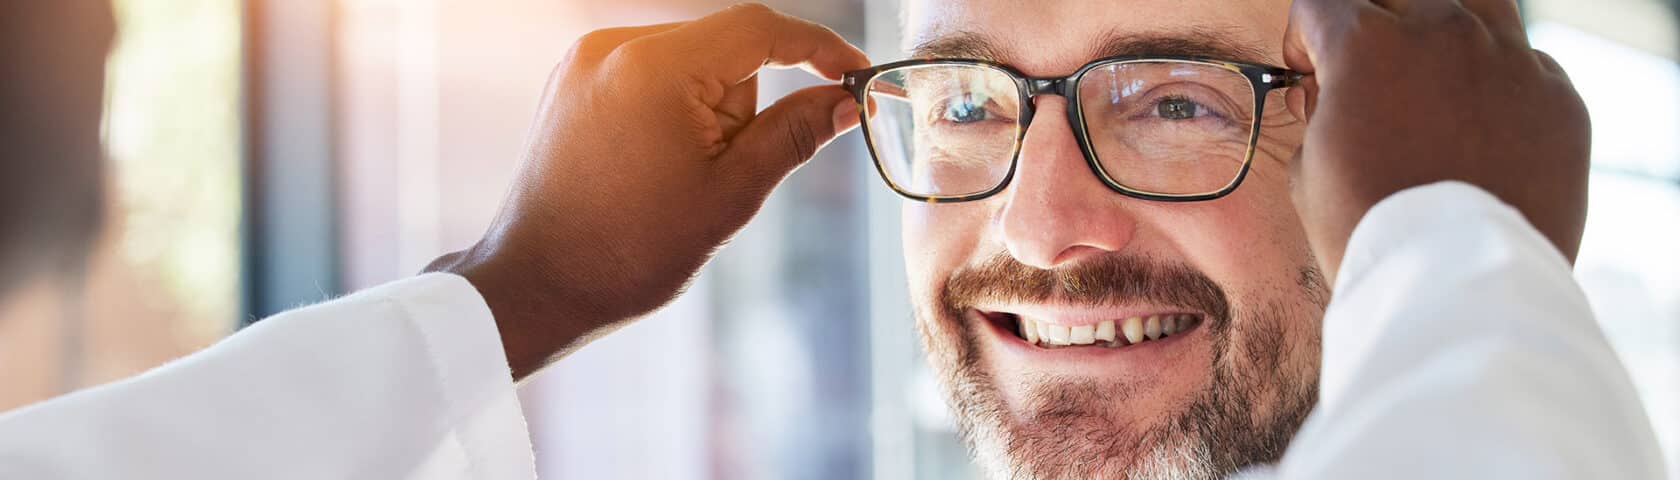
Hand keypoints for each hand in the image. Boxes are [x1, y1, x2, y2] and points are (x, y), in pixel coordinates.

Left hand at [425, 3, 867, 378]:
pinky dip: (671, 109)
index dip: (818, 48)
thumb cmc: (631, 249)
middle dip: (742, 104)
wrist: (537, 284)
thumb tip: (844, 102)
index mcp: (656, 68)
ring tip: (673, 178)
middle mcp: (614, 46)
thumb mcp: (731, 192)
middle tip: (721, 171)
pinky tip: (650, 165)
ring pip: (689, 62)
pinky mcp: (573, 78)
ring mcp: (586, 59)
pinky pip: (649, 74)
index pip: (760, 29)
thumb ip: (794, 134)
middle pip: (723, 47)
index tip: (854, 77)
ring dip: (706, 109)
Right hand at [1282, 0, 1589, 281]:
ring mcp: (1510, 61)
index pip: (1320, 1)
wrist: (1455, 283)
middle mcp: (1443, 32)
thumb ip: (1320, 114)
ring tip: (1434, 81)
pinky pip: (1527, 66)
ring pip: (1478, 5)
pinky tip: (1480, 130)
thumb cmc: (1367, 230)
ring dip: (1444, 34)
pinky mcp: (1559, 99)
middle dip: (1373, 27)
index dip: (1306, 41)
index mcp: (1367, 43)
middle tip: (1368, 78)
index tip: (1312, 75)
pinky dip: (1499, 85)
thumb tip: (1332, 98)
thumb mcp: (1308, 170)